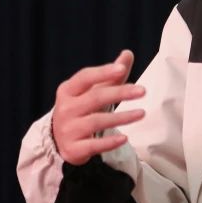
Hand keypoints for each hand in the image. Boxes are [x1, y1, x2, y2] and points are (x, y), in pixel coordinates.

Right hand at [51, 50, 144, 165]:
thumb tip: (128, 53)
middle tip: (142, 91)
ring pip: (97, 121)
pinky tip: (125, 138)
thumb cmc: (81, 109)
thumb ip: (110, 74)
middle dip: (120, 93)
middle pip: (95, 98)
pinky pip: (93, 145)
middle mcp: (65, 109)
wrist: (59, 140)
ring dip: (121, 117)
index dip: (103, 72)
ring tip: (142, 113)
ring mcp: (68, 129)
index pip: (85, 77)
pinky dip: (109, 142)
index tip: (122, 69)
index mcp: (68, 90)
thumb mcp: (91, 91)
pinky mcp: (73, 149)